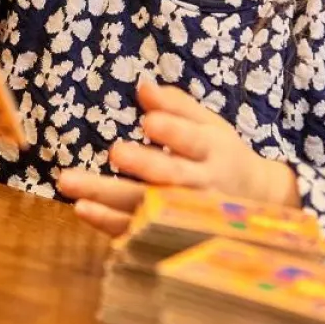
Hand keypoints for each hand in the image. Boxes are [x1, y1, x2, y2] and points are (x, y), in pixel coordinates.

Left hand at [58, 80, 299, 235]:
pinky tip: (82, 208)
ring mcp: (185, 217)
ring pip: (147, 208)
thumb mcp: (209, 125)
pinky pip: (138, 233)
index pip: (194, 142)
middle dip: (145, 165)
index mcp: (213, 152)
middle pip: (170, 177)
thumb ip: (176, 105)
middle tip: (115, 151)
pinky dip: (110, 223)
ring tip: (71, 183)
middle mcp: (201, 186)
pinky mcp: (168, 237)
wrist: (253, 204)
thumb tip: (143, 85)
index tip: (149, 121)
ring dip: (110, 199)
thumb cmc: (220, 155)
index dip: (173, 132)